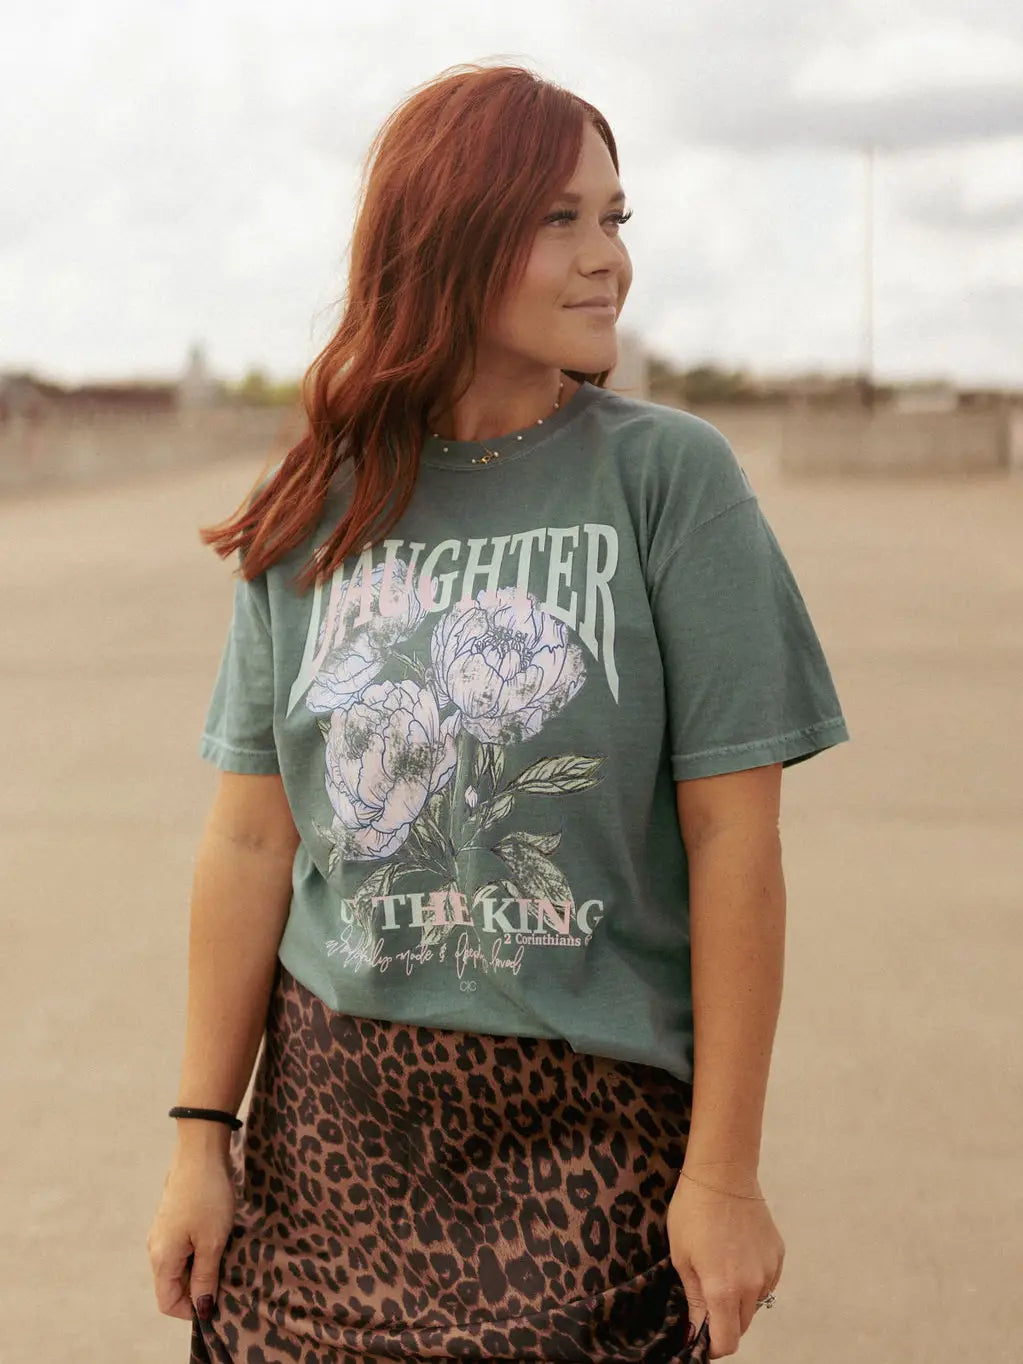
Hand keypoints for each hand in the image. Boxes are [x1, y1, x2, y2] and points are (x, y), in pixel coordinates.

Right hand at [147, 1143, 235, 1321]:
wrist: (201, 1149)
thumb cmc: (208, 1195)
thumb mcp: (212, 1241)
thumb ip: (205, 1277)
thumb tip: (201, 1309)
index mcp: (161, 1258)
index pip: (167, 1303)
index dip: (191, 1309)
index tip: (218, 1300)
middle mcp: (156, 1248)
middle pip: (173, 1285)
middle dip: (199, 1288)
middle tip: (227, 1276)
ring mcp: (163, 1232)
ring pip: (180, 1265)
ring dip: (201, 1268)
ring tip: (226, 1254)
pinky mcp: (173, 1218)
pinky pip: (183, 1247)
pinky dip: (200, 1250)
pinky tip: (219, 1237)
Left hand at [666, 1168, 783, 1359]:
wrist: (723, 1174)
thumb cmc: (693, 1212)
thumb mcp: (682, 1257)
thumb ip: (693, 1299)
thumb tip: (696, 1331)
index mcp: (724, 1290)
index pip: (727, 1342)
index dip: (713, 1346)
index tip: (701, 1338)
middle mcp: (752, 1286)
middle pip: (742, 1326)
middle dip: (724, 1322)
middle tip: (706, 1300)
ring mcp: (769, 1270)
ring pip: (755, 1304)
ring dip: (739, 1301)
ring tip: (721, 1271)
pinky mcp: (779, 1255)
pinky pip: (766, 1283)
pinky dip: (753, 1281)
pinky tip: (737, 1257)